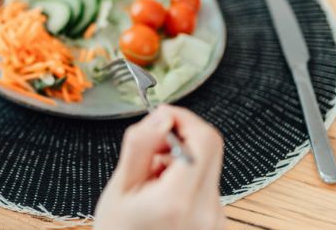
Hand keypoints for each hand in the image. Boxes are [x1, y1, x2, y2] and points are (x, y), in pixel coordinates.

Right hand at [94, 105, 224, 229]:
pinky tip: (160, 192)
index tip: (161, 116)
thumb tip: (162, 116)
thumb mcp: (119, 188)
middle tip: (149, 147)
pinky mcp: (216, 221)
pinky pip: (206, 182)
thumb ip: (141, 146)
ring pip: (207, 164)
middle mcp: (206, 211)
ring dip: (179, 158)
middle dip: (179, 136)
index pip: (204, 139)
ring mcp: (215, 219)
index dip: (183, 118)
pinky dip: (184, 176)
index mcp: (178, 201)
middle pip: (209, 148)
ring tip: (149, 178)